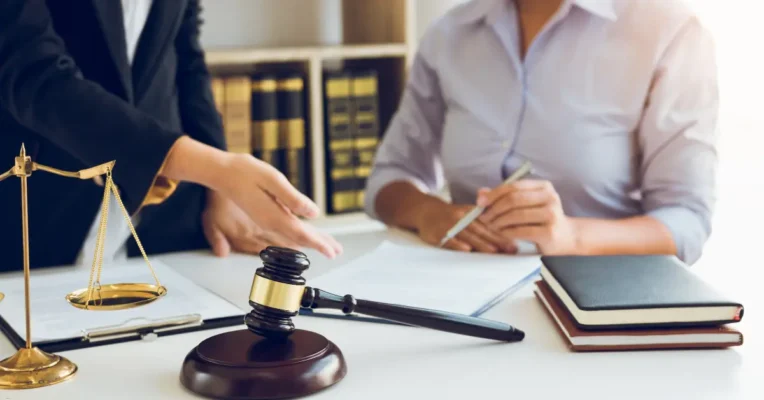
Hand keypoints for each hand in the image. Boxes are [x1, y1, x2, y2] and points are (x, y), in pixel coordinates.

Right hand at [218, 154, 342, 258]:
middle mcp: (270, 223)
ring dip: (311, 240)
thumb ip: (292, 198)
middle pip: (299, 239)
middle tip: (337, 251)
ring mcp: (266, 221)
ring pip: (293, 236)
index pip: (301, 234)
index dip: (319, 244)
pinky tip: (306, 234)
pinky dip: (300, 233)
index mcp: (274, 216)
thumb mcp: (272, 179)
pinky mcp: (264, 216)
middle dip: (319, 245)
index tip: (332, 252)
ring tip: (327, 245)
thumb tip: (313, 212)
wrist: (221, 173)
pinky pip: (286, 229)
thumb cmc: (245, 172)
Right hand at [414, 201, 516, 252]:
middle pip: (481, 230)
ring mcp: (449, 225)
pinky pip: (448, 239)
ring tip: (493, 251)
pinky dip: (457, 244)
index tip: (514, 242)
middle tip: (510, 249)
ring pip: (467, 235)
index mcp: (471, 213)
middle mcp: (461, 217)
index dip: (502, 233)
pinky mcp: (437, 233)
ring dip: (480, 243)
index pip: (489, 223)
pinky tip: (466, 250)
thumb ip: (484, 220)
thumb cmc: (450, 215)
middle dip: (496, 240)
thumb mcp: (467, 212)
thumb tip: (506, 232)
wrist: (425, 210)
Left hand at [477, 180, 577, 254]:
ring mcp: (551, 214)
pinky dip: (507, 232)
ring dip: (498, 221)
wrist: (566, 238)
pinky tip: (501, 233)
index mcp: (544, 187)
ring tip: (491, 226)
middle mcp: (550, 197)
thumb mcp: (526, 205)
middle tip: (483, 217)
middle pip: (514, 199)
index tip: (480, 202)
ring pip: (516, 215)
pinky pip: (521, 230)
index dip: (494, 193)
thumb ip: (505, 197)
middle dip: (494, 208)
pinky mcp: (549, 232)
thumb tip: (481, 193)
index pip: (514, 186)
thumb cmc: (541, 220)